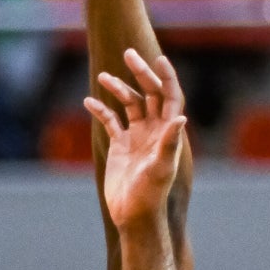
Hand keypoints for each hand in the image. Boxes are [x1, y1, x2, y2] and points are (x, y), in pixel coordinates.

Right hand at [83, 49, 186, 230]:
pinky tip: (88, 101)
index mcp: (167, 132)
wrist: (133, 215)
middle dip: (140, 74)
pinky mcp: (120, 146)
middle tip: (128, 54)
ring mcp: (137, 136)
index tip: (159, 58)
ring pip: (129, 104)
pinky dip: (101, 110)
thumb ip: (170, 142)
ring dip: (118, 89)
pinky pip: (111, 121)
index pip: (171, 97)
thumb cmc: (150, 194)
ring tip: (103, 77)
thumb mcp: (161, 167)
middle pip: (149, 94)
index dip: (167, 77)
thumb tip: (181, 117)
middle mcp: (154, 130)